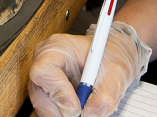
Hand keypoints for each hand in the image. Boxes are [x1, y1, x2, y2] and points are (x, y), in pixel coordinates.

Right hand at [29, 21, 152, 116]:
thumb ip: (105, 95)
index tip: (76, 106)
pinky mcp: (47, 95)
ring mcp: (44, 80)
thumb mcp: (116, 72)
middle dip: (61, 111)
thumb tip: (89, 114)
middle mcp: (45, 62)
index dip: (58, 91)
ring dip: (64, 114)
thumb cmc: (110, 55)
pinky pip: (49, 112)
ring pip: (43, 107)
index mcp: (58, 48)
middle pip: (40, 94)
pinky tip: (79, 110)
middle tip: (82, 114)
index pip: (43, 71)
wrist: (112, 57)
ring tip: (85, 110)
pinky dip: (64, 115)